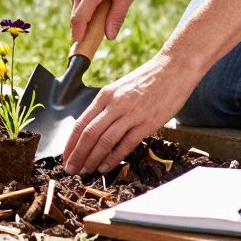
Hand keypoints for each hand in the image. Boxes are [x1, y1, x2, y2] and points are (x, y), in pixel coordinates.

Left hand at [62, 52, 196, 174]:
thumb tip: (93, 128)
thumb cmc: (148, 79)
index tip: (65, 156)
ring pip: (105, 141)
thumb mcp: (121, 87)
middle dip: (77, 155)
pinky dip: (113, 158)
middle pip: (89, 134)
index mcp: (106, 94)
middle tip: (70, 170)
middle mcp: (115, 104)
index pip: (81, 122)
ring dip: (92, 159)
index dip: (71, 143)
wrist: (175, 68)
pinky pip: (126, 144)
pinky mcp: (148, 123)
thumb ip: (107, 106)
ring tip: (86, 171)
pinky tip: (105, 167)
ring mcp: (132, 114)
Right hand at [68, 0, 146, 42]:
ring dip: (89, 16)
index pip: (79, 19)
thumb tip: (109, 36)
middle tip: (105, 30)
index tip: (80, 51)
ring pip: (77, 10)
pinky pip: (78, 2)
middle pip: (77, 17)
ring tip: (109, 4)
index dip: (78, 37)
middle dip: (88, 28)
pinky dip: (88, 7)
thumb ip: (117, 15)